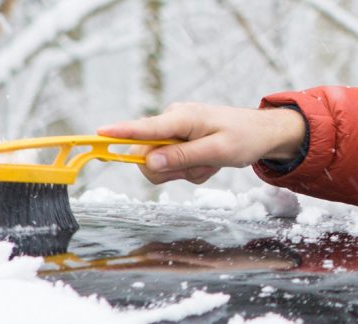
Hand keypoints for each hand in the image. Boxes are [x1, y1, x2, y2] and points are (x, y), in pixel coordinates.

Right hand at [97, 102, 305, 184]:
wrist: (260, 133)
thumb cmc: (242, 138)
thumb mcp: (216, 152)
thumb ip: (181, 157)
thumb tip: (149, 163)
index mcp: (179, 118)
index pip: (142, 128)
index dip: (118, 134)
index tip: (96, 135)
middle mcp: (171, 122)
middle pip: (148, 158)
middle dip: (173, 170)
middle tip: (201, 166)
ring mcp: (173, 133)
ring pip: (161, 166)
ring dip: (185, 171)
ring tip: (208, 161)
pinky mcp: (178, 143)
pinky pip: (173, 167)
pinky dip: (191, 170)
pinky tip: (208, 161)